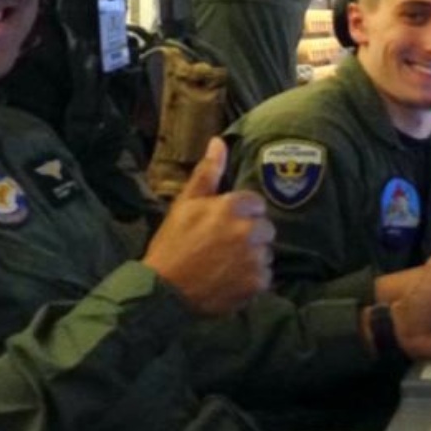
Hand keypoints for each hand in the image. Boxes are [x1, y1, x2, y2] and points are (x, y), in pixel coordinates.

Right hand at [143, 138, 273, 316]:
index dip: (240, 214)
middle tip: (224, 245)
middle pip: (265, 228)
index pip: (256, 203)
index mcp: (232, 206)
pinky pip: (265, 276)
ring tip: (226, 264)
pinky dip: (252, 279)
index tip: (222, 225)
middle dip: (250, 235)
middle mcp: (248, 230)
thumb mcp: (185, 203)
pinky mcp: (257, 283)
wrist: (164, 289)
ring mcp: (254, 258)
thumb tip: (219, 141)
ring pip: (266, 253)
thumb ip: (207, 172)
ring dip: (252, 257)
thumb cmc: (173, 242)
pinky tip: (231, 279)